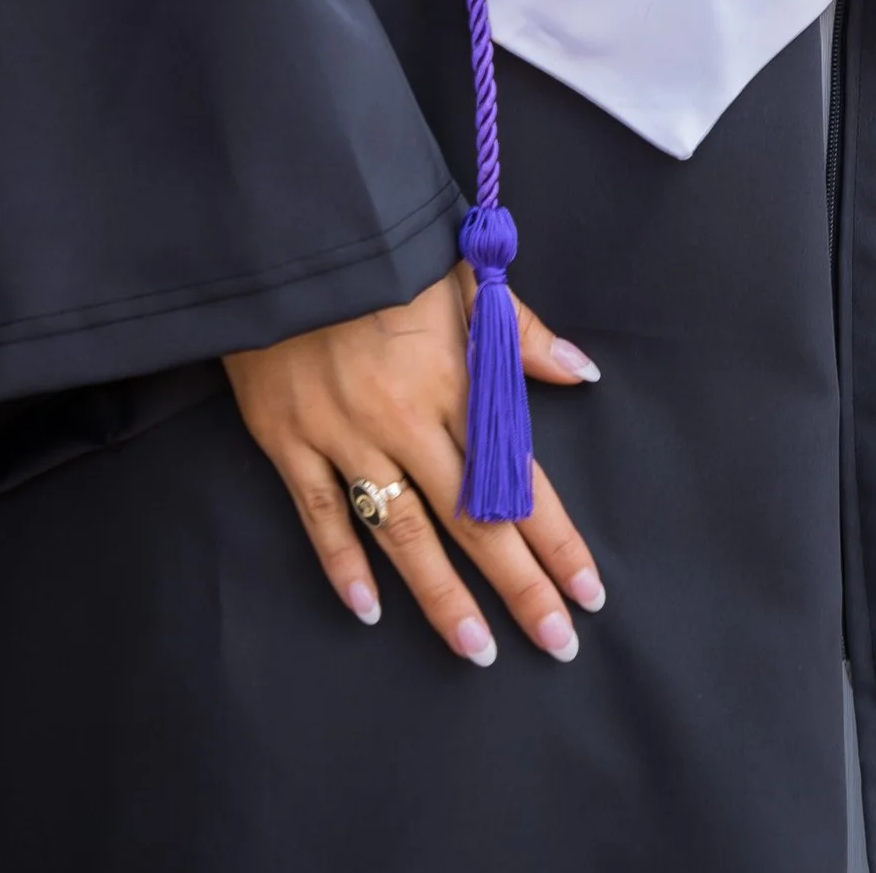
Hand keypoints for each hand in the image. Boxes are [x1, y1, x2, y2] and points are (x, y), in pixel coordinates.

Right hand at [224, 266, 604, 667]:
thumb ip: (520, 331)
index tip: (589, 592)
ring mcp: (343, 433)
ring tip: (477, 649)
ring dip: (442, 597)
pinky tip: (368, 609)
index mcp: (456, 376)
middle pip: (472, 518)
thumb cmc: (384, 246)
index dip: (555, 539)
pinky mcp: (287, 438)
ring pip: (403, 531)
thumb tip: (581, 371)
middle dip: (519, 586)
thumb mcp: (463, 270)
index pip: (518, 476)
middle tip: (555, 643)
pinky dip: (343, 565)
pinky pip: (318, 514)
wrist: (287, 225)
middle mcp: (406, 417)